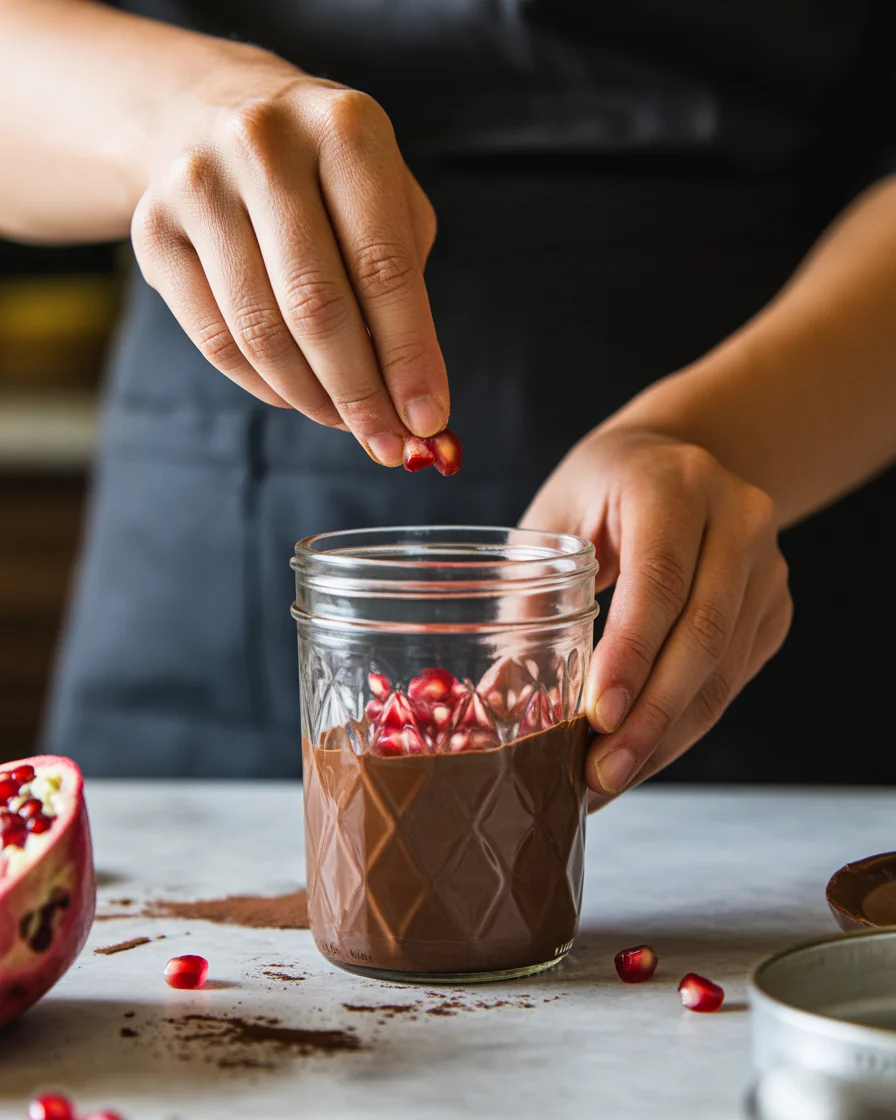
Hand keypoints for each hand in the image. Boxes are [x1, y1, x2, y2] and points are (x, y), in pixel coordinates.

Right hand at [131, 45, 445, 463]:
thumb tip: (411, 399)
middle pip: (317, 306)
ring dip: (313, 399)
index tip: (428, 419)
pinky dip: (265, 385)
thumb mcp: (385, 196)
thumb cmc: (325, 174)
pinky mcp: (152, 232)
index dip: (409, 356)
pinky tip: (298, 395)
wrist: (212, 113)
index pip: (384, 267)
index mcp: (344, 131)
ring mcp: (197, 186)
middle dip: (360, 392)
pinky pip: (215, 340)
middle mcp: (264, 146)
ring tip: (348, 423)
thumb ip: (404, 284)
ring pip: (260, 333)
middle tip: (388, 444)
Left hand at [520, 427, 791, 803]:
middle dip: (650, 716)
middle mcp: (737, 518)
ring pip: (725, 668)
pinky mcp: (774, 606)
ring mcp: (767, 565)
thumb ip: (531, 598)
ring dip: (667, 734)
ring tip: (612, 779)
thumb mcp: (555, 520)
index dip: (633, 652)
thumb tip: (500, 700)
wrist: (676, 460)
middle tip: (599, 774)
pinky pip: (734, 678)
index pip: (662, 576)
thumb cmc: (600, 491)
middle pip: (703, 632)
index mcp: (673, 483)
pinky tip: (642, 752)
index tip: (599, 716)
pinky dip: (685, 723)